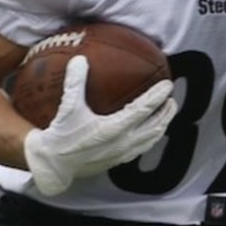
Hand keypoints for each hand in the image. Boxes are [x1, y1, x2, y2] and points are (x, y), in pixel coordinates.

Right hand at [23, 56, 175, 195]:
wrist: (54, 165)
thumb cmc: (61, 135)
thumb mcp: (68, 107)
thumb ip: (75, 82)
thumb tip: (80, 59)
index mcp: (114, 127)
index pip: (143, 109)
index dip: (157, 97)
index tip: (168, 85)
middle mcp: (123, 142)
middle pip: (155, 126)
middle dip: (166, 113)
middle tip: (172, 100)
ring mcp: (123, 154)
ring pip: (151, 140)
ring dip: (161, 126)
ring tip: (167, 115)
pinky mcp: (118, 161)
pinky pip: (141, 149)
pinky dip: (150, 138)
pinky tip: (150, 132)